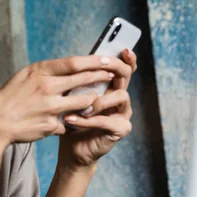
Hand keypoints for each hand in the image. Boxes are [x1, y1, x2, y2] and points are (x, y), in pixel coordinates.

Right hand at [0, 55, 131, 152]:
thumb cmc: (10, 96)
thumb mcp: (25, 76)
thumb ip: (47, 71)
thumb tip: (69, 67)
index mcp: (40, 72)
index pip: (74, 63)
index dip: (95, 61)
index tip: (107, 60)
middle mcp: (47, 88)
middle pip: (83, 81)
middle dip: (101, 77)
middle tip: (112, 75)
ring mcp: (50, 108)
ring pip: (83, 103)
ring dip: (93, 100)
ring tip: (98, 98)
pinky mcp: (52, 126)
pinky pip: (69, 122)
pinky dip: (71, 121)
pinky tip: (70, 121)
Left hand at [57, 49, 137, 170]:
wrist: (71, 148)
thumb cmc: (71, 118)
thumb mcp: (71, 96)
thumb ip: (76, 81)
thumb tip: (71, 60)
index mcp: (109, 86)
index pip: (122, 67)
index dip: (126, 58)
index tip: (125, 49)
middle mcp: (120, 97)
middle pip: (125, 76)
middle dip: (115, 68)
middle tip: (103, 67)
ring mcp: (123, 113)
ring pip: (120, 96)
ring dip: (98, 99)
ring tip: (78, 106)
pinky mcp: (120, 129)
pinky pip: (107, 120)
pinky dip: (87, 120)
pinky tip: (70, 119)